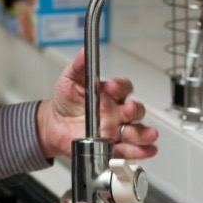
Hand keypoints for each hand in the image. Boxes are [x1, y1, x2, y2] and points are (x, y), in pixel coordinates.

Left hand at [36, 49, 157, 158]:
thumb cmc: (66, 101)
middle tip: (127, 110)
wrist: (54, 125)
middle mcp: (117, 112)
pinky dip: (140, 151)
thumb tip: (84, 51)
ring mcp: (116, 130)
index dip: (119, 87)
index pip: (123, 88)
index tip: (110, 87)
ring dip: (144, 133)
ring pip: (136, 131)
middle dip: (134, 110)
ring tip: (148, 134)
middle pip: (135, 110)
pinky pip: (129, 150)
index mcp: (109, 94)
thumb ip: (79, 66)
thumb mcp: (70, 80)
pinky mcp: (112, 146)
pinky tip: (146, 150)